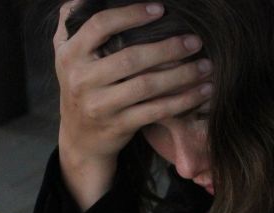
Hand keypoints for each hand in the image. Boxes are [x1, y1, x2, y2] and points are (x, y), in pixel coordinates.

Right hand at [53, 1, 213, 209]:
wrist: (80, 138)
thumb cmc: (81, 86)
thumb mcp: (66, 55)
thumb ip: (73, 23)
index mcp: (70, 55)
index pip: (100, 26)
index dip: (131, 14)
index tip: (160, 9)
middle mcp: (82, 80)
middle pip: (131, 58)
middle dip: (167, 48)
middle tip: (195, 41)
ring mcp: (100, 106)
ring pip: (147, 86)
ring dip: (182, 75)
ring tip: (206, 65)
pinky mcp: (119, 126)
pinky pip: (156, 110)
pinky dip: (183, 100)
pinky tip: (203, 91)